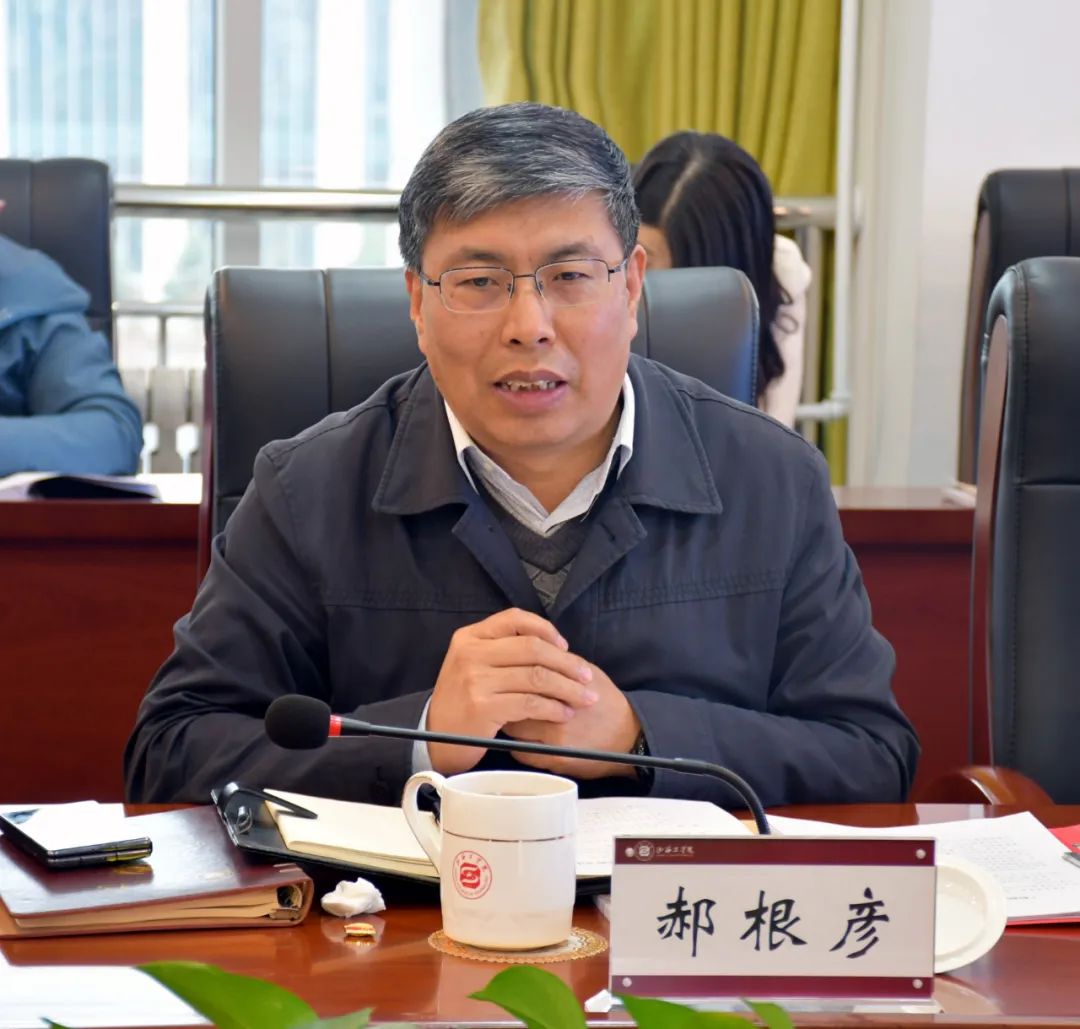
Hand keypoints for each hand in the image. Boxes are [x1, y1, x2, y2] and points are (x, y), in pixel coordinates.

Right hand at [426, 608, 598, 773]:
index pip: (515, 619)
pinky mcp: (483, 707)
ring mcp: (475, 679)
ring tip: (584, 697)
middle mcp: (470, 653)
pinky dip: (553, 707)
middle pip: (532, 648)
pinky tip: (564, 712)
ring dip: (567, 688)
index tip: (565, 646)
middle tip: (587, 676)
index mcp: (470, 636)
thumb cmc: (462, 700)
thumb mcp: (471, 664)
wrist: (436, 736)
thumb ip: (501, 650)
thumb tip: (552, 645)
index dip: (546, 630)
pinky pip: (529, 702)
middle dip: (566, 662)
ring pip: (536, 676)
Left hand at [503, 661, 639, 778]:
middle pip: (513, 703)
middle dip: (507, 700)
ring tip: (513, 718)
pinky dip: (517, 744)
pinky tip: (523, 738)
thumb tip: (528, 651)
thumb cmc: (605, 701)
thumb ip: (557, 662)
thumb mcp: (587, 672)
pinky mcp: (554, 759)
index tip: (509, 679)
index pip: (521, 678)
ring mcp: (555, 739)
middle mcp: (558, 713)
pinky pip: (520, 752)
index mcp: (565, 686)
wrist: (628, 736)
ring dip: (509, 723)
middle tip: (506, 698)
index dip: (512, 677)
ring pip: (513, 729)